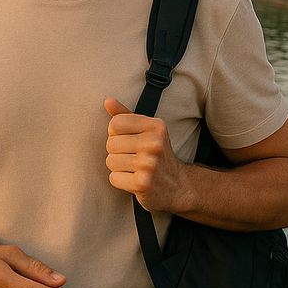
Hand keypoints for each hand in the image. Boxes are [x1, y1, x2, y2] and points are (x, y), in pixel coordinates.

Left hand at [104, 97, 193, 214]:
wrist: (179, 186)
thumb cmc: (156, 154)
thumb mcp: (147, 131)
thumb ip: (126, 115)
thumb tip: (108, 101)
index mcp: (156, 126)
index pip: (115, 123)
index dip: (116, 133)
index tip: (128, 140)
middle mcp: (155, 144)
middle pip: (110, 143)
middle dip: (116, 152)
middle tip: (133, 157)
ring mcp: (150, 165)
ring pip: (110, 161)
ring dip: (118, 167)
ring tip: (134, 168)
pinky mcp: (143, 184)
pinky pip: (114, 178)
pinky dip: (120, 181)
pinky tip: (134, 180)